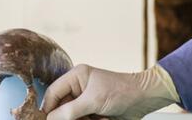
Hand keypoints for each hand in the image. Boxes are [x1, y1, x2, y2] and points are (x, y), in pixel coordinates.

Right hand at [43, 64, 177, 119]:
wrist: (143, 99)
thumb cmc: (122, 91)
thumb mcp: (93, 100)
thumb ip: (70, 110)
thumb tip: (49, 118)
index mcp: (76, 76)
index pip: (52, 93)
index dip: (48, 108)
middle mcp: (78, 88)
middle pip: (60, 108)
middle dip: (69, 117)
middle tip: (83, 118)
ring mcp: (84, 101)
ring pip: (70, 118)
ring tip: (97, 118)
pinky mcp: (91, 112)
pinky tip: (102, 119)